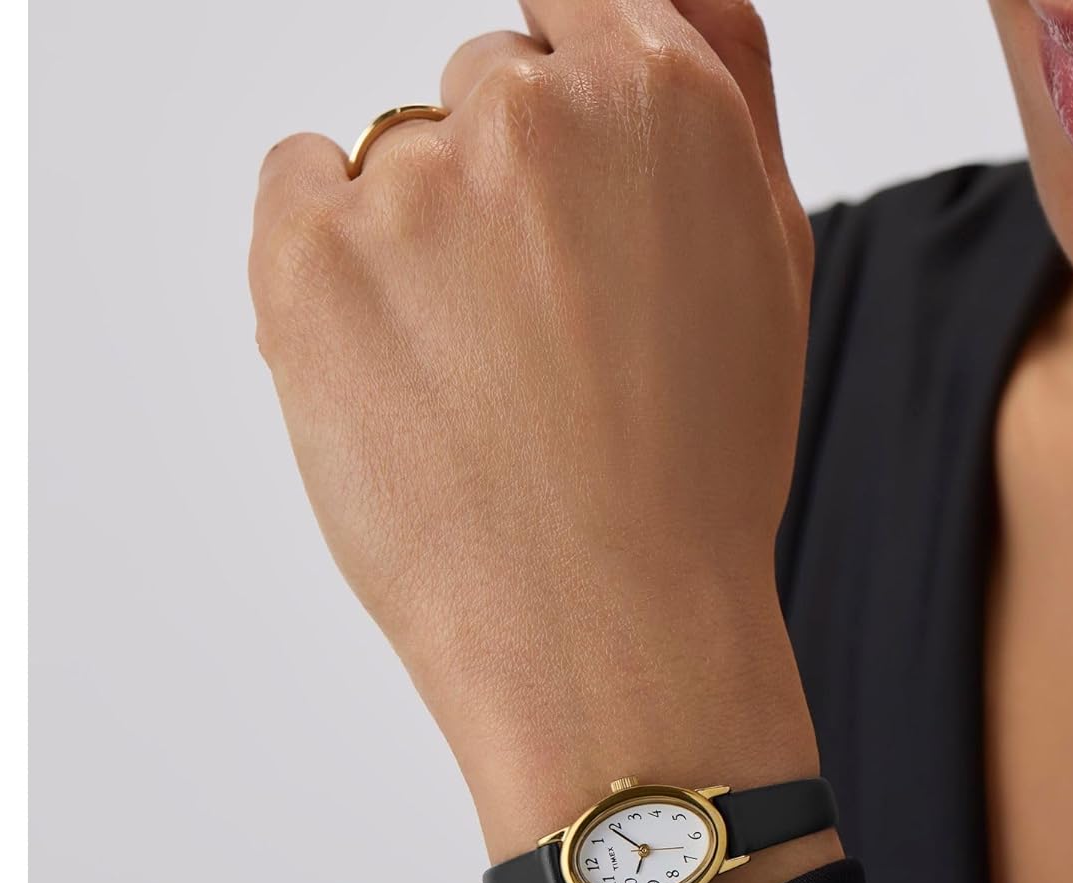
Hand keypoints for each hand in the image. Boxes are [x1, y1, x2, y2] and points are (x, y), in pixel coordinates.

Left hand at [250, 1, 839, 882]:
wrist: (611, 631)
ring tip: (480, 385)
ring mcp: (414, 181)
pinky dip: (331, 261)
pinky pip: (300, 189)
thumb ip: (728, 95)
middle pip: (484, 92)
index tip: (560, 197)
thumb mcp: (772, 266)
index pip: (573, 12)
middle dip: (503, 191)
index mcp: (662, 95)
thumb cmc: (698, 473)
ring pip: (394, 156)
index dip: (566, 120)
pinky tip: (401, 366)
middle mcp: (536, 111)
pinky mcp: (310, 256)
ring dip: (421, 242)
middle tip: (539, 340)